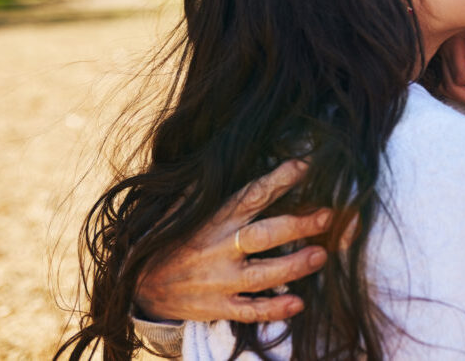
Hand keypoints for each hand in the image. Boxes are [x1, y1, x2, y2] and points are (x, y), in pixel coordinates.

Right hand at [134, 159, 331, 322]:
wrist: (137, 284)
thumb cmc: (171, 237)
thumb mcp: (183, 206)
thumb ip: (208, 186)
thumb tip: (226, 154)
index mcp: (215, 219)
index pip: (251, 195)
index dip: (279, 179)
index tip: (306, 166)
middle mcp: (219, 248)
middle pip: (263, 235)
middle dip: (297, 225)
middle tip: (326, 217)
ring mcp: (219, 280)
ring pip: (261, 274)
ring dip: (294, 265)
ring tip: (321, 255)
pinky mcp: (217, 306)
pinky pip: (249, 310)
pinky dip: (273, 309)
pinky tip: (298, 303)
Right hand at [439, 27, 464, 108]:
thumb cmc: (464, 6)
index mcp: (451, 47)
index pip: (461, 76)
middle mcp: (441, 54)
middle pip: (450, 87)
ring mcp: (437, 56)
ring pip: (442, 86)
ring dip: (459, 97)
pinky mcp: (436, 56)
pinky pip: (440, 79)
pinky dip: (451, 88)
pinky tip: (463, 90)